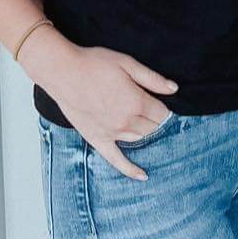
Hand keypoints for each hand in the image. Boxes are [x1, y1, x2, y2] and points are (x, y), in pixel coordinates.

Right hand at [19, 19, 177, 182]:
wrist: (63, 72)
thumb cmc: (94, 64)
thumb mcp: (128, 64)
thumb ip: (152, 79)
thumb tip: (174, 89)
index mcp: (137, 102)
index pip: (162, 113)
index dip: (163, 107)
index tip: (159, 101)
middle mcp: (126, 121)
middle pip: (153, 127)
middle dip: (155, 119)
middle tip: (150, 109)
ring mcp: (112, 133)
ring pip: (139, 138)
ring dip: (145, 132)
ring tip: (144, 124)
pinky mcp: (97, 139)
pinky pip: (116, 160)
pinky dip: (130, 169)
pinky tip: (143, 175)